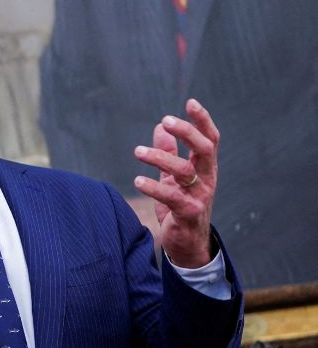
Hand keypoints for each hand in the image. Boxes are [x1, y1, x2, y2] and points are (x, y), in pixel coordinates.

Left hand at [133, 98, 218, 267]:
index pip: (210, 139)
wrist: (187, 245)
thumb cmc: (181, 208)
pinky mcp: (189, 213)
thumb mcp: (173, 178)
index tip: (190, 102)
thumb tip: (158, 128)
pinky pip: (172, 197)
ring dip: (160, 158)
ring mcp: (200, 196)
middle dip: (187, 132)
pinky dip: (154, 187)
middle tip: (165, 120)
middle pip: (205, 149)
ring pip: (184, 171)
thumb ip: (168, 153)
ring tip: (137, 152)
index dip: (203, 120)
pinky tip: (138, 181)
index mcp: (205, 169)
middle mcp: (207, 179)